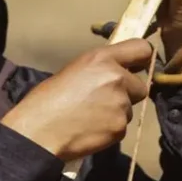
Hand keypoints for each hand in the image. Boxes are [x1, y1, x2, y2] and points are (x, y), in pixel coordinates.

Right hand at [0, 39, 153, 161]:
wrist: (38, 131)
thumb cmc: (47, 100)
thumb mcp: (74, 70)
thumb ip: (100, 69)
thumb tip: (116, 73)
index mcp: (102, 58)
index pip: (142, 49)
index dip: (142, 60)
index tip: (137, 67)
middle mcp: (116, 78)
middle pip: (141, 86)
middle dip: (128, 93)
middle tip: (103, 101)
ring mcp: (121, 104)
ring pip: (130, 109)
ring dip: (116, 113)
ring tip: (90, 117)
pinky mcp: (120, 128)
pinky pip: (122, 127)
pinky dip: (110, 130)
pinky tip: (90, 129)